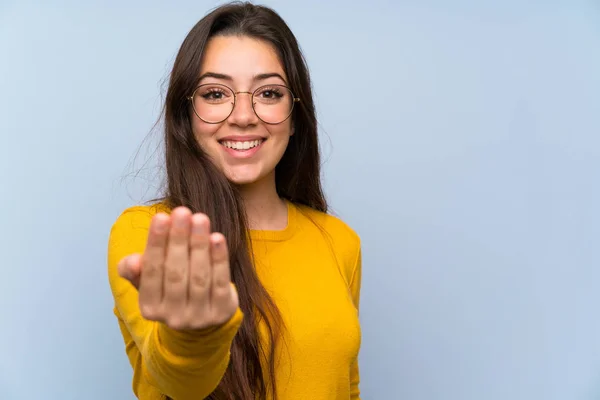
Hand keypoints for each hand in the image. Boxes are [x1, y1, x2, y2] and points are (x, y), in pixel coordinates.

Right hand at [117, 207, 238, 330]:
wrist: (203, 315)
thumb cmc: (170, 287)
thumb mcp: (149, 280)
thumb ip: (136, 269)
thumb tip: (132, 261)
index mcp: (149, 308)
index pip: (151, 272)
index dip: (156, 243)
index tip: (161, 216)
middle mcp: (173, 317)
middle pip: (175, 273)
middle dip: (179, 239)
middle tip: (182, 211)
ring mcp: (199, 318)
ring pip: (199, 276)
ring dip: (199, 244)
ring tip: (200, 218)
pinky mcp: (222, 313)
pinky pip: (220, 282)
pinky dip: (219, 259)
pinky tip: (217, 238)